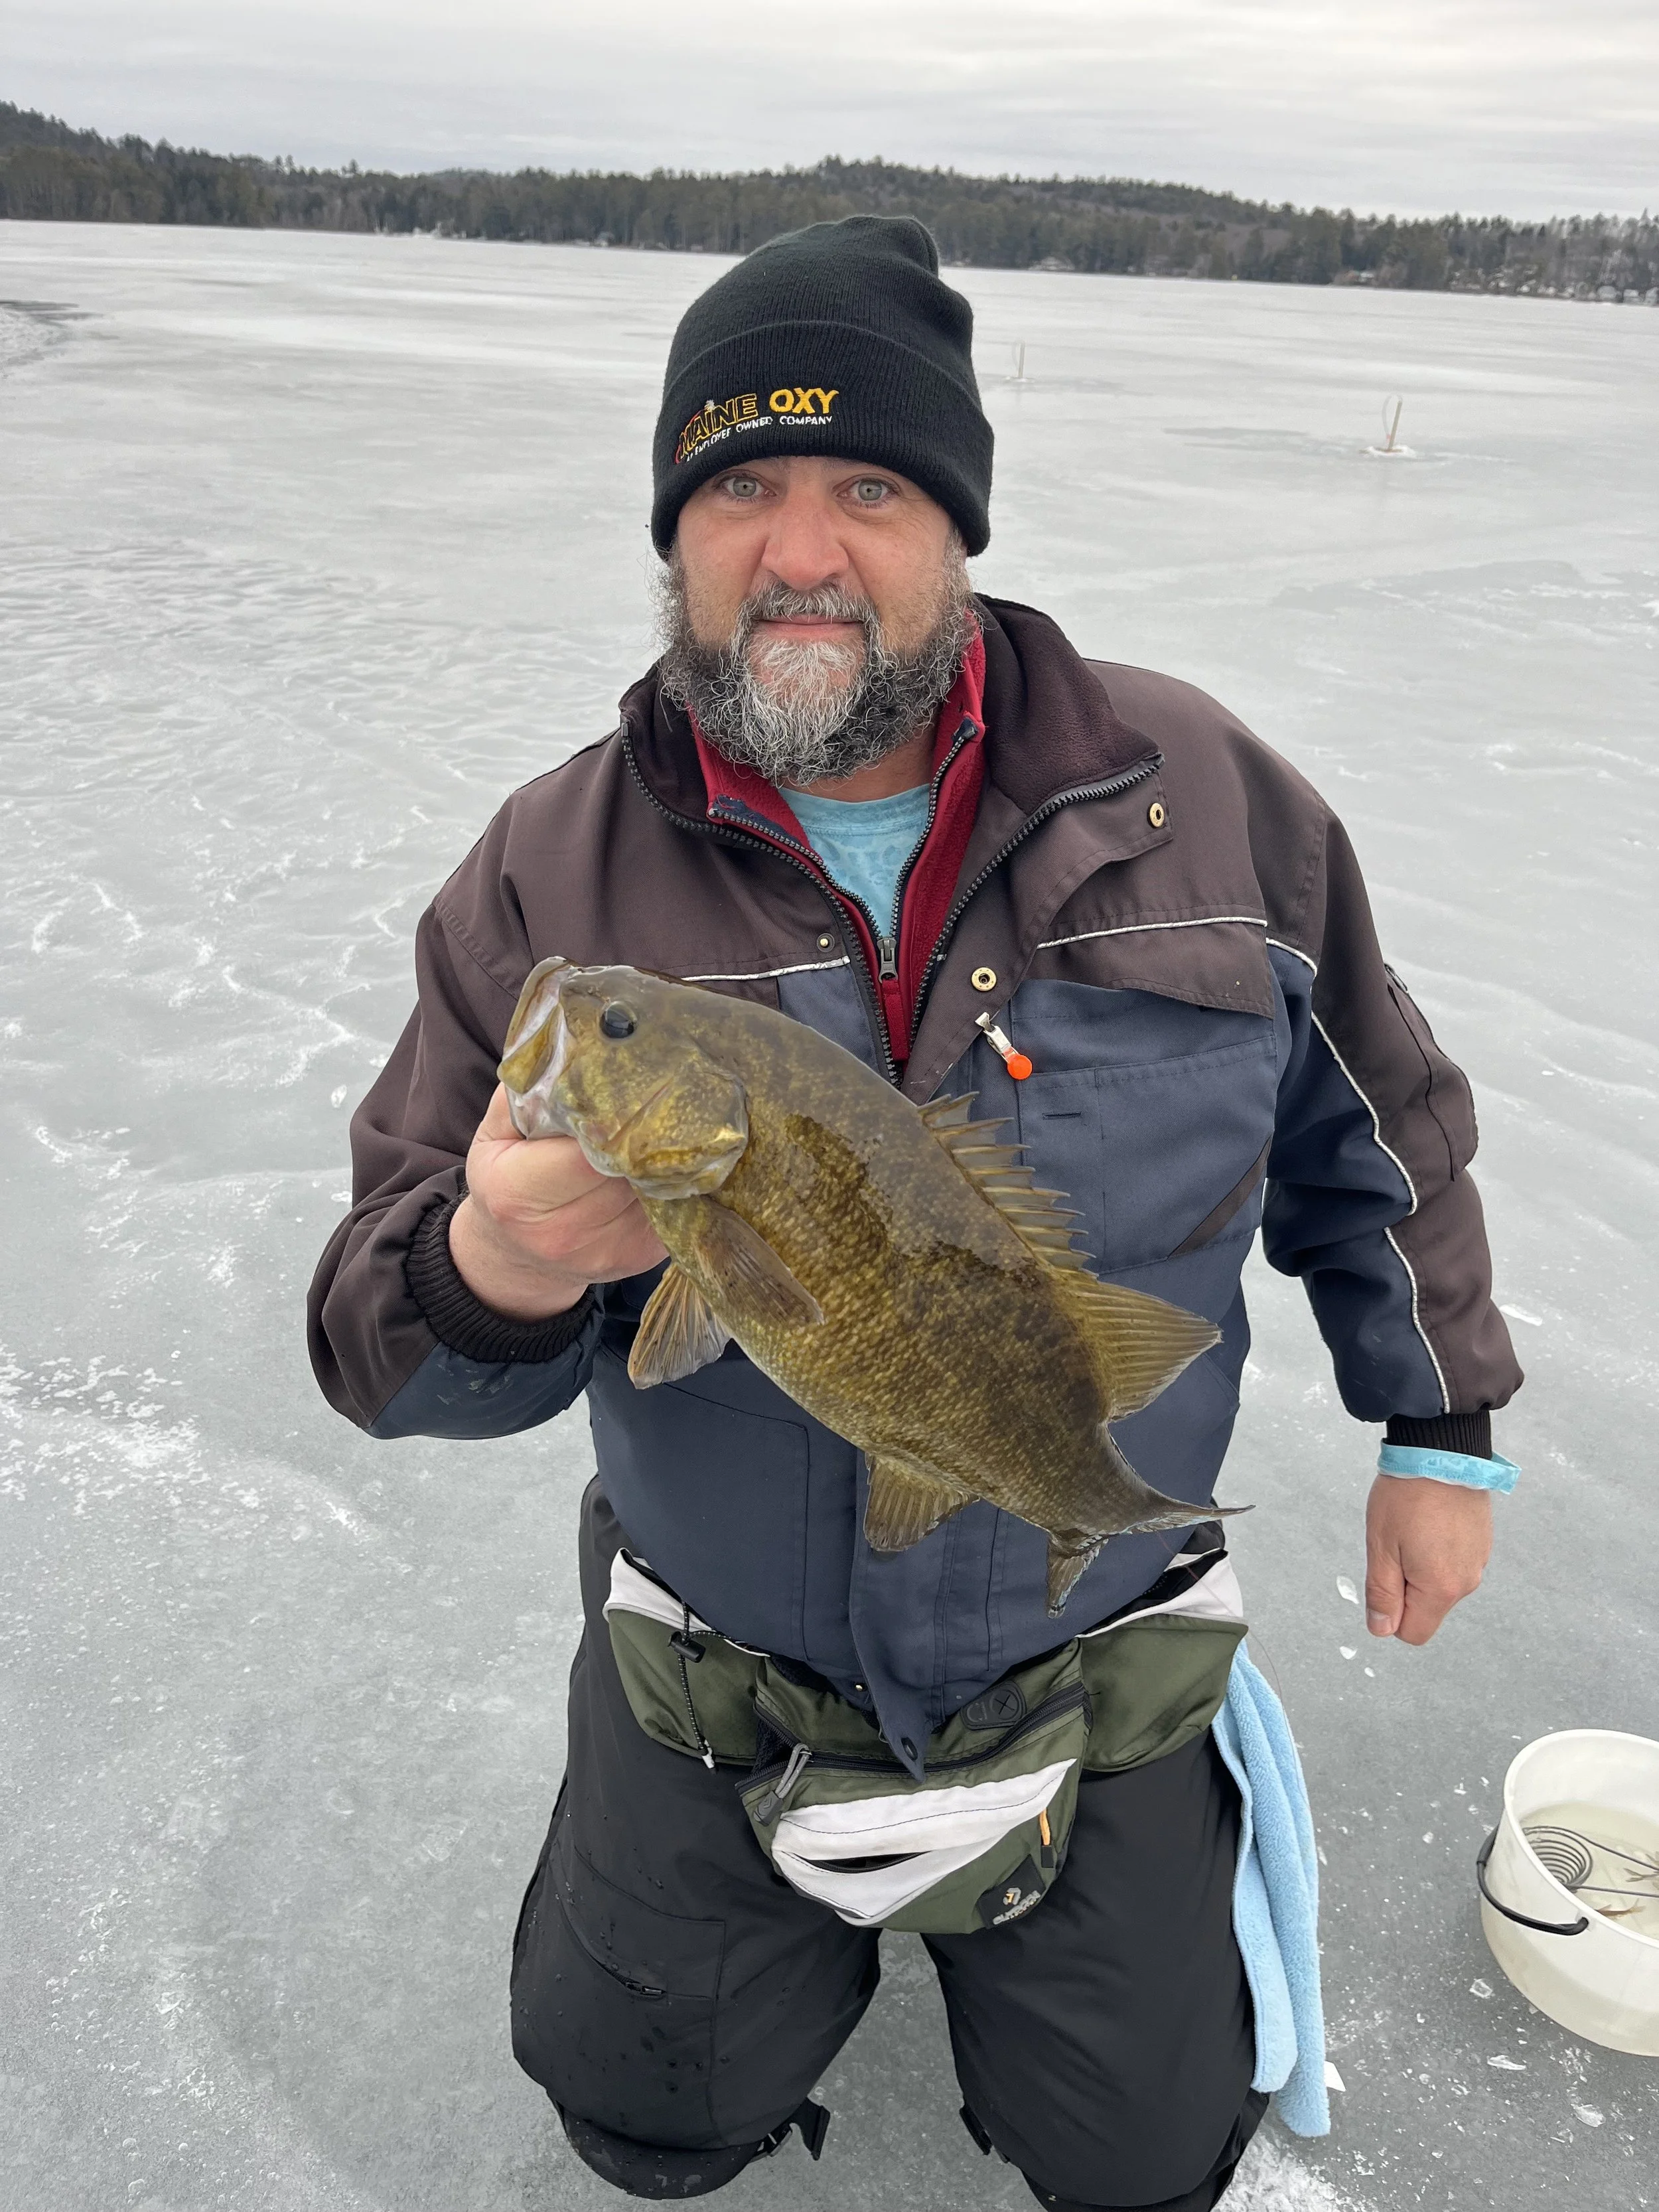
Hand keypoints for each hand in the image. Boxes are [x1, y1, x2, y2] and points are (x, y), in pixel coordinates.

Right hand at [448, 1084, 666, 1320]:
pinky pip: (674, 1205)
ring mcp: (607, 1250)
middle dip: (646, 1129)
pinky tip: (670, 1155)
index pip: (587, 1148)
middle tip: (664, 1087)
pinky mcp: (641, 1258)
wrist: (515, 1256)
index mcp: (517, 1195)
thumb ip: (529, 1091)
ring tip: (668, 1119)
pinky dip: (675, 1178)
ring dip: (666, 1152)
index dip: (613, 1114)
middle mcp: (563, 1232)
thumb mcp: (496, 1132)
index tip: (630, 1082)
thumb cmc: (505, 1180)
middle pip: (629, 1167)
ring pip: (658, 1184)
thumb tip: (577, 1046)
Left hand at [1364, 1474, 1492, 1644]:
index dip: (1391, 1613)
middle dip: (1405, 1587)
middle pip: (1427, 1608)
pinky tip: (1430, 1521)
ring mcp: (1479, 1561)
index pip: (1414, 1632)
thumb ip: (1382, 1593)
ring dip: (1421, 1567)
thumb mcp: (1381, 1547)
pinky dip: (1438, 1551)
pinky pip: (1454, 1562)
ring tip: (1413, 1527)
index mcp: (1441, 1588)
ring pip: (1440, 1584)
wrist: (1442, 1451)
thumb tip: (1382, 1629)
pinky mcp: (1482, 1543)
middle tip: (1396, 1544)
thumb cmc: (1407, 1495)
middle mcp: (1467, 1581)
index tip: (1384, 1575)